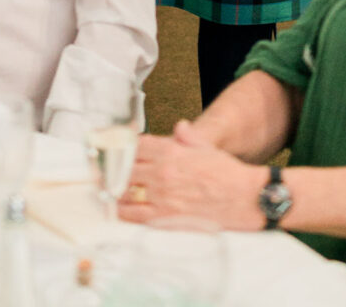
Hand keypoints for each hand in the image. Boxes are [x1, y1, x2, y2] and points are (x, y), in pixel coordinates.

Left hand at [117, 129, 266, 230]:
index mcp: (171, 149)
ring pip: (126, 191)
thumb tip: (179, 127)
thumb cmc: (227, 172)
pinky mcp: (166, 216)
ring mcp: (163, 194)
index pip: (135, 145)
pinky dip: (123, 212)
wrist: (244, 197)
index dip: (121, 147)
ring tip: (106, 190)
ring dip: (114, 190)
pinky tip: (117, 209)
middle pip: (125, 167)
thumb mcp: (206, 146)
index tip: (113, 149)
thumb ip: (188, 135)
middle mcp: (163, 170)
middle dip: (112, 169)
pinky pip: (135, 214)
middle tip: (101, 171)